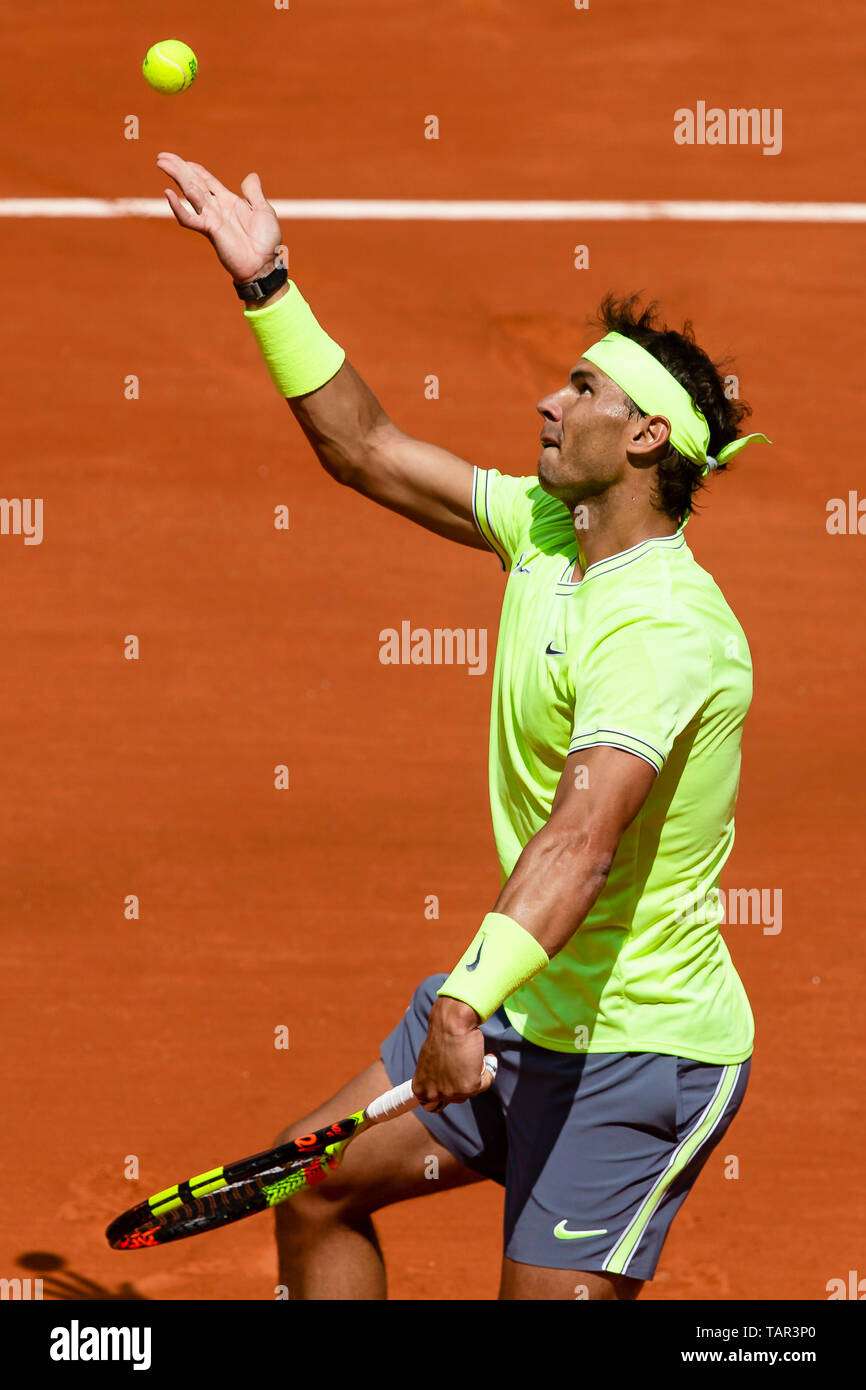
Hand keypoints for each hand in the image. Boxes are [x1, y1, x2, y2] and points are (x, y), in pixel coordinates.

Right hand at [157, 151, 283, 284]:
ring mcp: (211, 218)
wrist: (264, 265)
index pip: (206, 180)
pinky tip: (168, 194)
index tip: (182, 160)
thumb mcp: (264, 211)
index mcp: (228, 201)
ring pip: (190, 192)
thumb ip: (254, 193)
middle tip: (161, 156)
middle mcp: (216, 207)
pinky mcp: (209, 230)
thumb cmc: (266, 242)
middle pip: (193, 182)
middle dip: (178, 168)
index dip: (194, 169)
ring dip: (176, 177)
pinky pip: (189, 218)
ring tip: (162, 163)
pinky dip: (178, 207)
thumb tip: (251, 175)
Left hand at [413, 997, 492, 1110]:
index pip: (433, 1105)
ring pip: (471, 1091)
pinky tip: (484, 1056)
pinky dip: (487, 1071)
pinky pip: (485, 1083)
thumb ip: (434, 1078)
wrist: (450, 1024)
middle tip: (463, 1065)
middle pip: (456, 1098)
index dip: (445, 1094)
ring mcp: (451, 1093)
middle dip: (462, 1083)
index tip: (452, 1086)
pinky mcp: (468, 1087)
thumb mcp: (429, 1063)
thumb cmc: (441, 1037)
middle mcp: (433, 1094)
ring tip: (470, 1057)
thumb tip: (446, 1085)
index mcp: (420, 1089)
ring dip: (474, 1076)